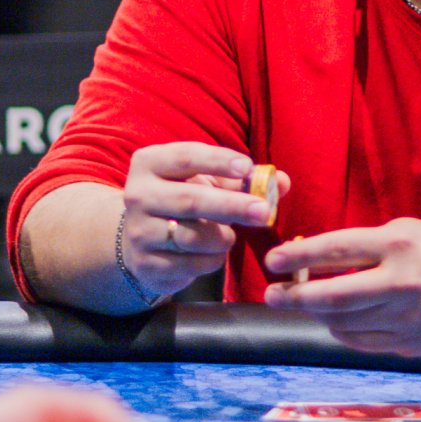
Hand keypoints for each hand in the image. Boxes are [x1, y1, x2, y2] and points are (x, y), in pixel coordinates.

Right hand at [119, 144, 291, 302]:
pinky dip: (212, 260)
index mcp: (150, 163)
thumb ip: (244, 180)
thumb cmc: (184, 198)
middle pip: (190, 200)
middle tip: (264, 212)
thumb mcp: (207, 182)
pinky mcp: (146, 264)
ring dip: (222, 238)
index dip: (218, 161)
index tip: (247, 168)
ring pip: (191, 237)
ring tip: (230, 236)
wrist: (144, 237)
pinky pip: (189, 265)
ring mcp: (139, 232)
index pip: (186, 157)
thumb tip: (282, 182)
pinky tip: (213, 254)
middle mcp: (138, 195)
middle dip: (232, 206)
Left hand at [263, 219, 420, 355]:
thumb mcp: (400, 232)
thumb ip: (358, 247)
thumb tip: (306, 264)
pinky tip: (341, 318)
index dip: (299, 257)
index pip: (337, 250)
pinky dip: (343, 330)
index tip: (272, 262)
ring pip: (344, 323)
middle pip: (335, 297)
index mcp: (398, 245)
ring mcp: (407, 319)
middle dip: (296, 297)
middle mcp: (402, 283)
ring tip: (311, 303)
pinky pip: (361, 342)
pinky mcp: (411, 345)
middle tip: (272, 295)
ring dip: (320, 313)